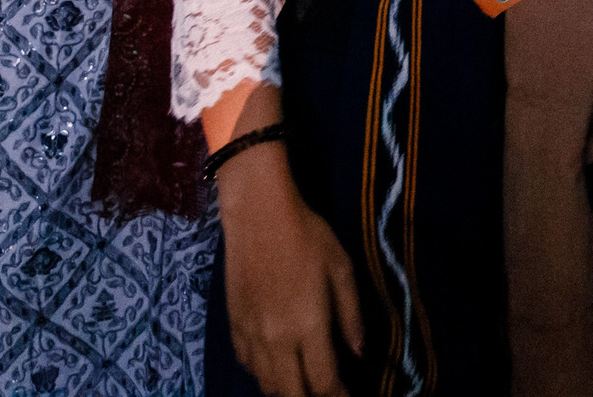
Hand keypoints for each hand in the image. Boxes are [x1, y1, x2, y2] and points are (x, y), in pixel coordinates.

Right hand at [218, 152, 365, 395]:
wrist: (258, 214)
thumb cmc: (307, 235)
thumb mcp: (342, 269)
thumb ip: (351, 315)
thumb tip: (359, 353)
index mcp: (307, 326)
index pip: (324, 382)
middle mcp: (276, 339)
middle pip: (291, 393)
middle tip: (329, 393)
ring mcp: (251, 334)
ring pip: (266, 384)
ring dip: (287, 390)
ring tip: (305, 383)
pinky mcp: (234, 324)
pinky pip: (248, 365)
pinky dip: (264, 374)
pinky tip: (278, 364)